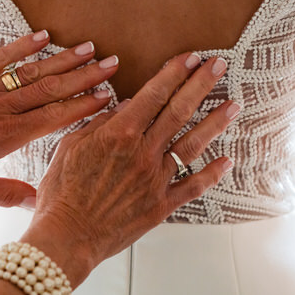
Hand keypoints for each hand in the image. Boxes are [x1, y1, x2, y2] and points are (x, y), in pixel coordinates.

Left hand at [0, 31, 118, 206]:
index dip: (83, 106)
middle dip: (85, 76)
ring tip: (91, 48)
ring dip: (63, 59)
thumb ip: (3, 193)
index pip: (52, 118)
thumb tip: (40, 199)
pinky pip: (2, 57)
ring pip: (32, 70)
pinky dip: (24, 44)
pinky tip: (45, 33)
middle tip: (113, 65)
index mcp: (1, 137)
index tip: (108, 96)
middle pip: (50, 88)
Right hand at [21, 53, 237, 285]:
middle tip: (219, 65)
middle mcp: (143, 153)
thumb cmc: (61, 193)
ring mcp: (156, 180)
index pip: (153, 94)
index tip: (190, 57)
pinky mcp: (161, 205)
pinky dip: (212, 173)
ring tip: (234, 104)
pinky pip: (193, 186)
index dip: (174, 73)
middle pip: (179, 111)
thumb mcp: (69, 147)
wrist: (67, 237)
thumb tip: (122, 107)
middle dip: (201, 84)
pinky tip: (226, 160)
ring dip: (215, 122)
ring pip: (193, 145)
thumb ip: (97, 124)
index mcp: (118, 134)